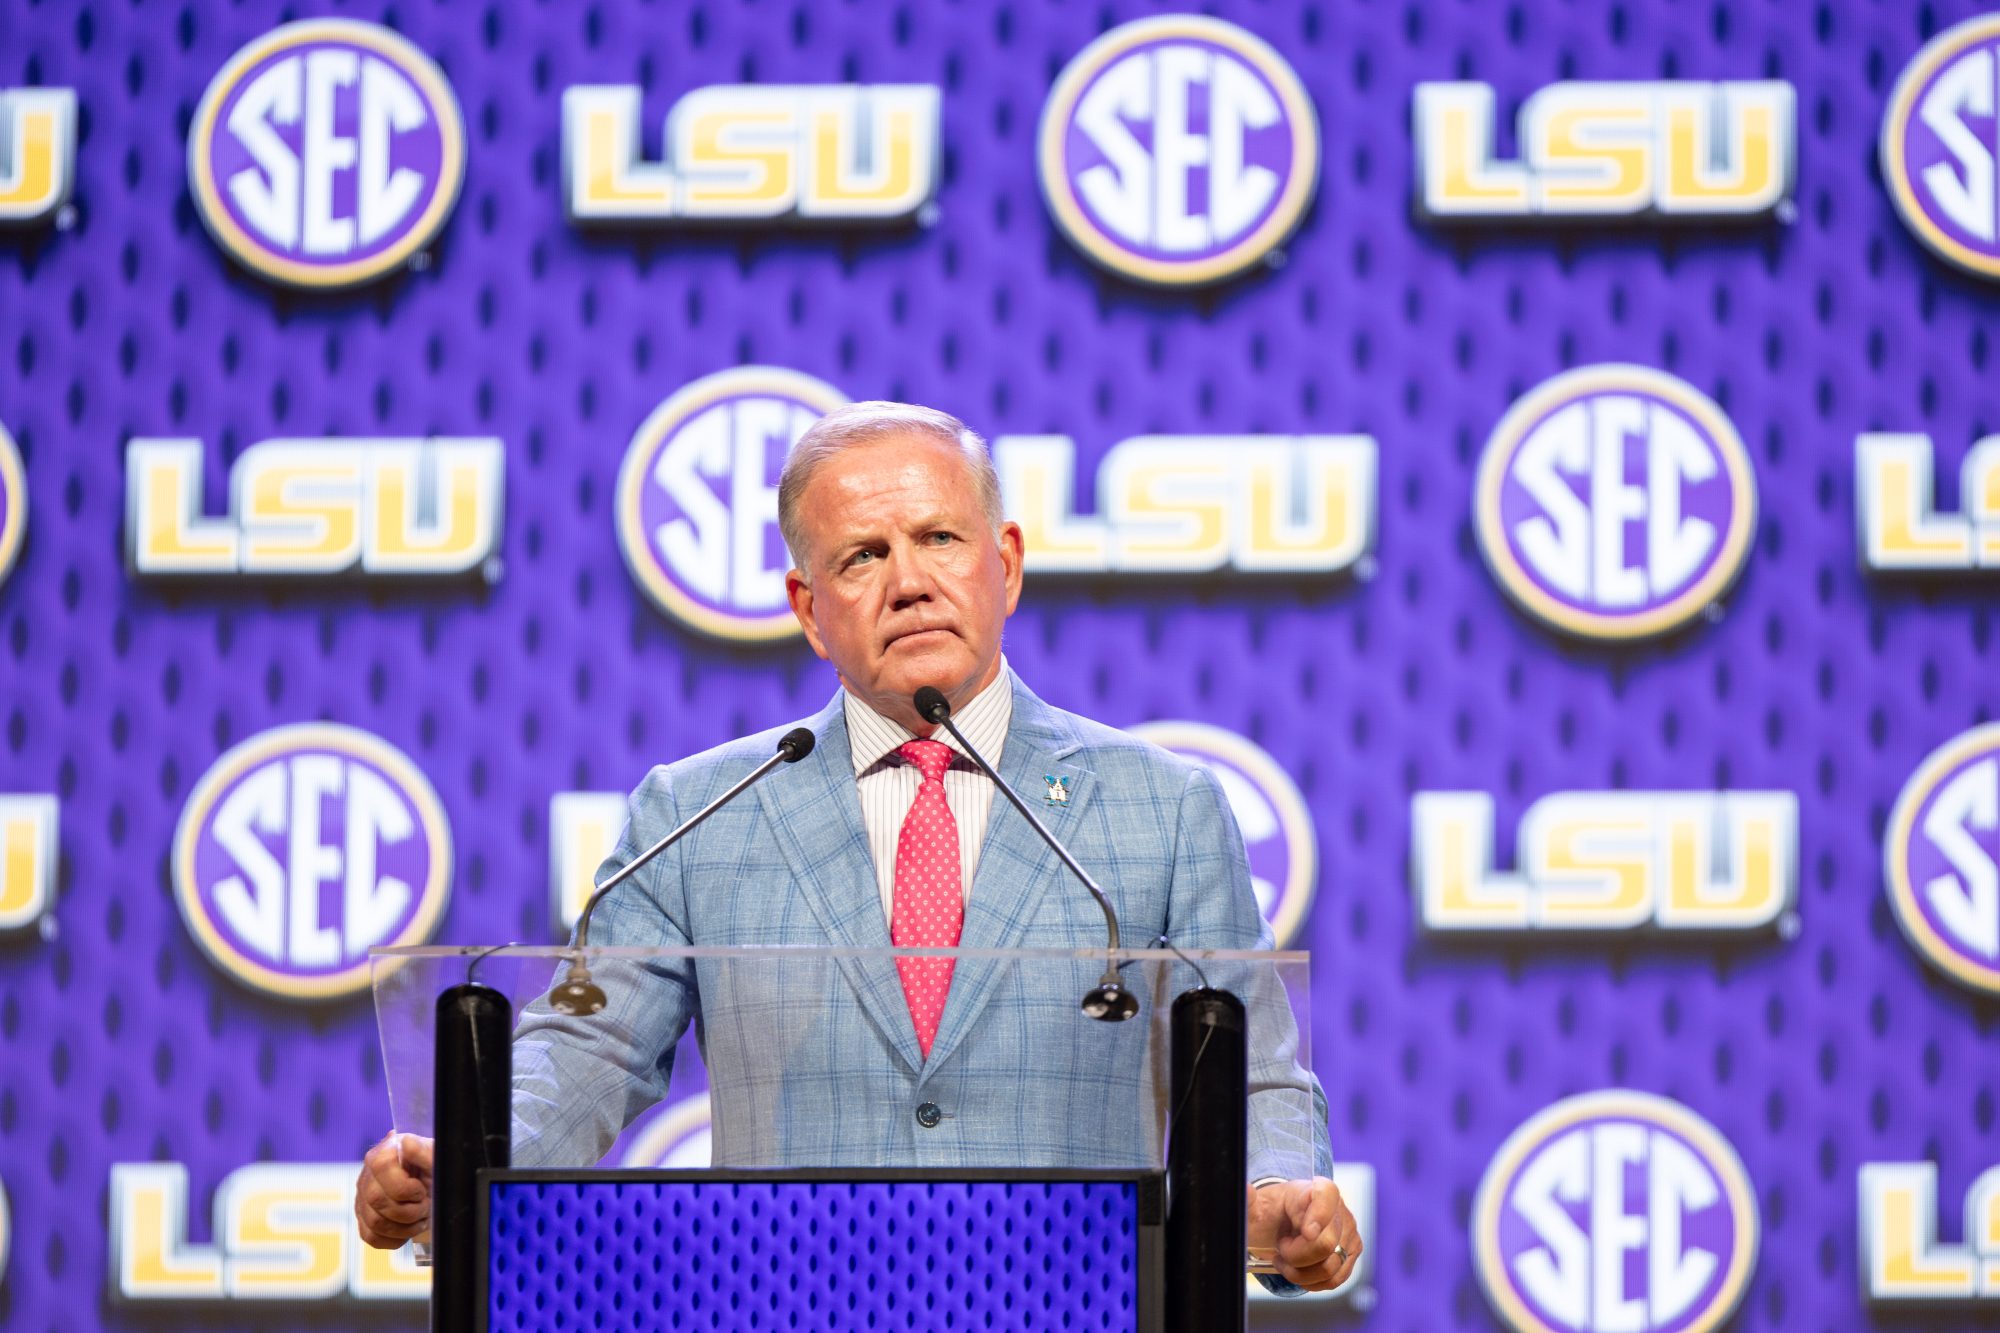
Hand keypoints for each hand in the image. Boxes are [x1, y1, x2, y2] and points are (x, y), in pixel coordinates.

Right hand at [355, 1133, 433, 1249]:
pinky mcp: (364, 1220)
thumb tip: (407, 1143)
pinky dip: (395, 1239)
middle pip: (377, 1200)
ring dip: (405, 1227)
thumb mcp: (434, 1156)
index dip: (405, 1186)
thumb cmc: (432, 1167)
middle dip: (409, 1210)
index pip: (381, 1168)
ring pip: (375, 1223)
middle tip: (425, 1207)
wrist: (431, 1183)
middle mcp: (367, 1176)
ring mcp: (362, 1199)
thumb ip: (424, 1151)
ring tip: (420, 1218)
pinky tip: (408, 1229)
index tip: (421, 1190)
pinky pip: (372, 1238)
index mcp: (382, 1154)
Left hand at [1245, 1176, 1360, 1291]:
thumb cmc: (1271, 1213)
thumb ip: (1249, 1201)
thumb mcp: (1256, 1207)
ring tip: (1287, 1259)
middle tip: (1282, 1247)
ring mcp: (1349, 1233)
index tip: (1305, 1233)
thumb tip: (1246, 1190)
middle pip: (1326, 1244)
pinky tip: (1299, 1270)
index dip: (1319, 1216)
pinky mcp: (1351, 1254)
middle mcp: (1340, 1208)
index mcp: (1317, 1188)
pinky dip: (1311, 1282)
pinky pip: (1334, 1280)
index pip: (1327, 1196)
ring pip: (1329, 1267)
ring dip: (1300, 1272)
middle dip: (1295, 1254)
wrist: (1283, 1226)